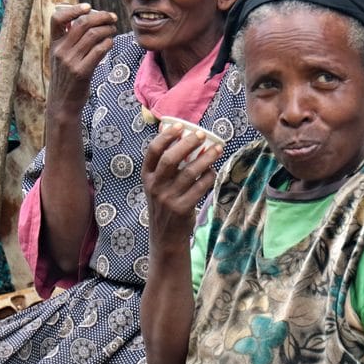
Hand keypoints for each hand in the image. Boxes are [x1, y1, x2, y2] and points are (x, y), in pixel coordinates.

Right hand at [47, 4, 116, 113]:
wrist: (63, 103)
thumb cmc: (66, 76)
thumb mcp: (61, 57)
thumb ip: (70, 40)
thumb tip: (89, 17)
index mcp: (54, 44)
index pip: (57, 18)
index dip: (73, 8)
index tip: (88, 7)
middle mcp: (60, 51)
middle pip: (82, 23)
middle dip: (100, 16)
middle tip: (111, 17)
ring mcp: (70, 61)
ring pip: (93, 35)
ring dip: (107, 29)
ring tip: (113, 29)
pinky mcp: (82, 72)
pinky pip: (99, 50)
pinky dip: (108, 43)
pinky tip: (110, 43)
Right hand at [143, 125, 222, 248]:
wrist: (165, 237)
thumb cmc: (165, 204)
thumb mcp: (157, 185)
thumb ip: (164, 165)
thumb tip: (179, 135)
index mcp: (147, 176)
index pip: (153, 151)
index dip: (166, 136)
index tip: (180, 127)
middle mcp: (155, 186)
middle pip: (170, 159)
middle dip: (187, 144)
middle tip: (201, 135)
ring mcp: (168, 198)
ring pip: (189, 172)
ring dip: (205, 158)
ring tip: (217, 149)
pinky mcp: (182, 209)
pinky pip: (200, 188)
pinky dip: (209, 176)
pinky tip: (213, 170)